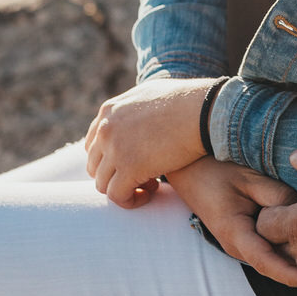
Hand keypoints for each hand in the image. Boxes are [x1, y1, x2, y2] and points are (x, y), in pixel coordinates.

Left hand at [85, 77, 214, 207]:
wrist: (203, 110)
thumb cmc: (188, 102)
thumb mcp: (151, 95)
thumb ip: (136, 108)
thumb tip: (140, 115)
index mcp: (109, 111)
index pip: (93, 144)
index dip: (110, 159)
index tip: (133, 162)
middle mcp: (106, 129)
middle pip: (95, 165)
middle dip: (115, 175)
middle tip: (143, 176)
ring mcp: (115, 149)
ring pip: (103, 184)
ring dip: (124, 188)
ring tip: (150, 185)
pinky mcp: (129, 168)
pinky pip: (117, 196)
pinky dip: (131, 200)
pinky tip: (151, 193)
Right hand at [165, 158, 296, 290]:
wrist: (189, 167)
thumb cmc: (217, 169)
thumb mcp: (249, 178)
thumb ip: (277, 197)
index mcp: (235, 233)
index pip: (266, 262)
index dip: (291, 274)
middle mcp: (236, 245)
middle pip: (272, 267)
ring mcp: (239, 243)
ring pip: (271, 260)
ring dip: (294, 267)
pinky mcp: (244, 236)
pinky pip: (268, 250)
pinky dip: (286, 255)